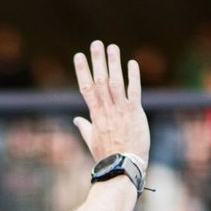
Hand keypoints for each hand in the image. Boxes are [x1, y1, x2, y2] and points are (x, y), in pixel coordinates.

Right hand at [72, 41, 148, 163]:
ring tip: (112, 47)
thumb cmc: (108, 156)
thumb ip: (85, 127)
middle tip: (96, 43)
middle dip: (97, 61)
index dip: (82, 71)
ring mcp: (120, 110)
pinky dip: (132, 76)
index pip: (86, 88)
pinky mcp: (134, 113)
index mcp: (95, 115)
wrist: (124, 166)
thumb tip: (76, 120)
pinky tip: (131, 63)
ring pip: (115, 82)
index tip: (78, 56)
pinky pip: (133, 91)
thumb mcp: (92, 141)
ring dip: (113, 63)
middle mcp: (106, 109)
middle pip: (99, 80)